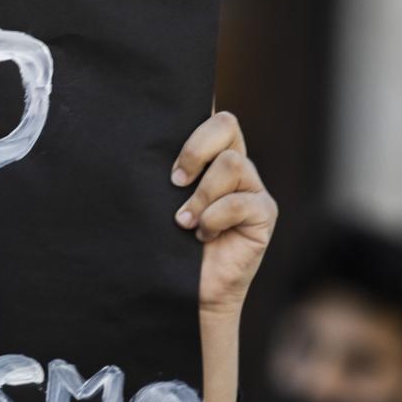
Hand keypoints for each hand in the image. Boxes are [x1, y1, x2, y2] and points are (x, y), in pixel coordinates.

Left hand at [171, 110, 276, 319]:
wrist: (186, 290)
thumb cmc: (166, 245)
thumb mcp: (157, 203)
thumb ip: (162, 174)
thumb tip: (136, 142)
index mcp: (208, 157)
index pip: (209, 117)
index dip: (196, 111)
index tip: (170, 130)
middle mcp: (233, 165)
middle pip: (225, 124)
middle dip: (195, 149)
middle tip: (174, 181)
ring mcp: (252, 188)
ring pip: (232, 164)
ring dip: (201, 195)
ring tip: (183, 222)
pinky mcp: (264, 213)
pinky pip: (241, 201)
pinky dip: (214, 219)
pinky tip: (202, 236)